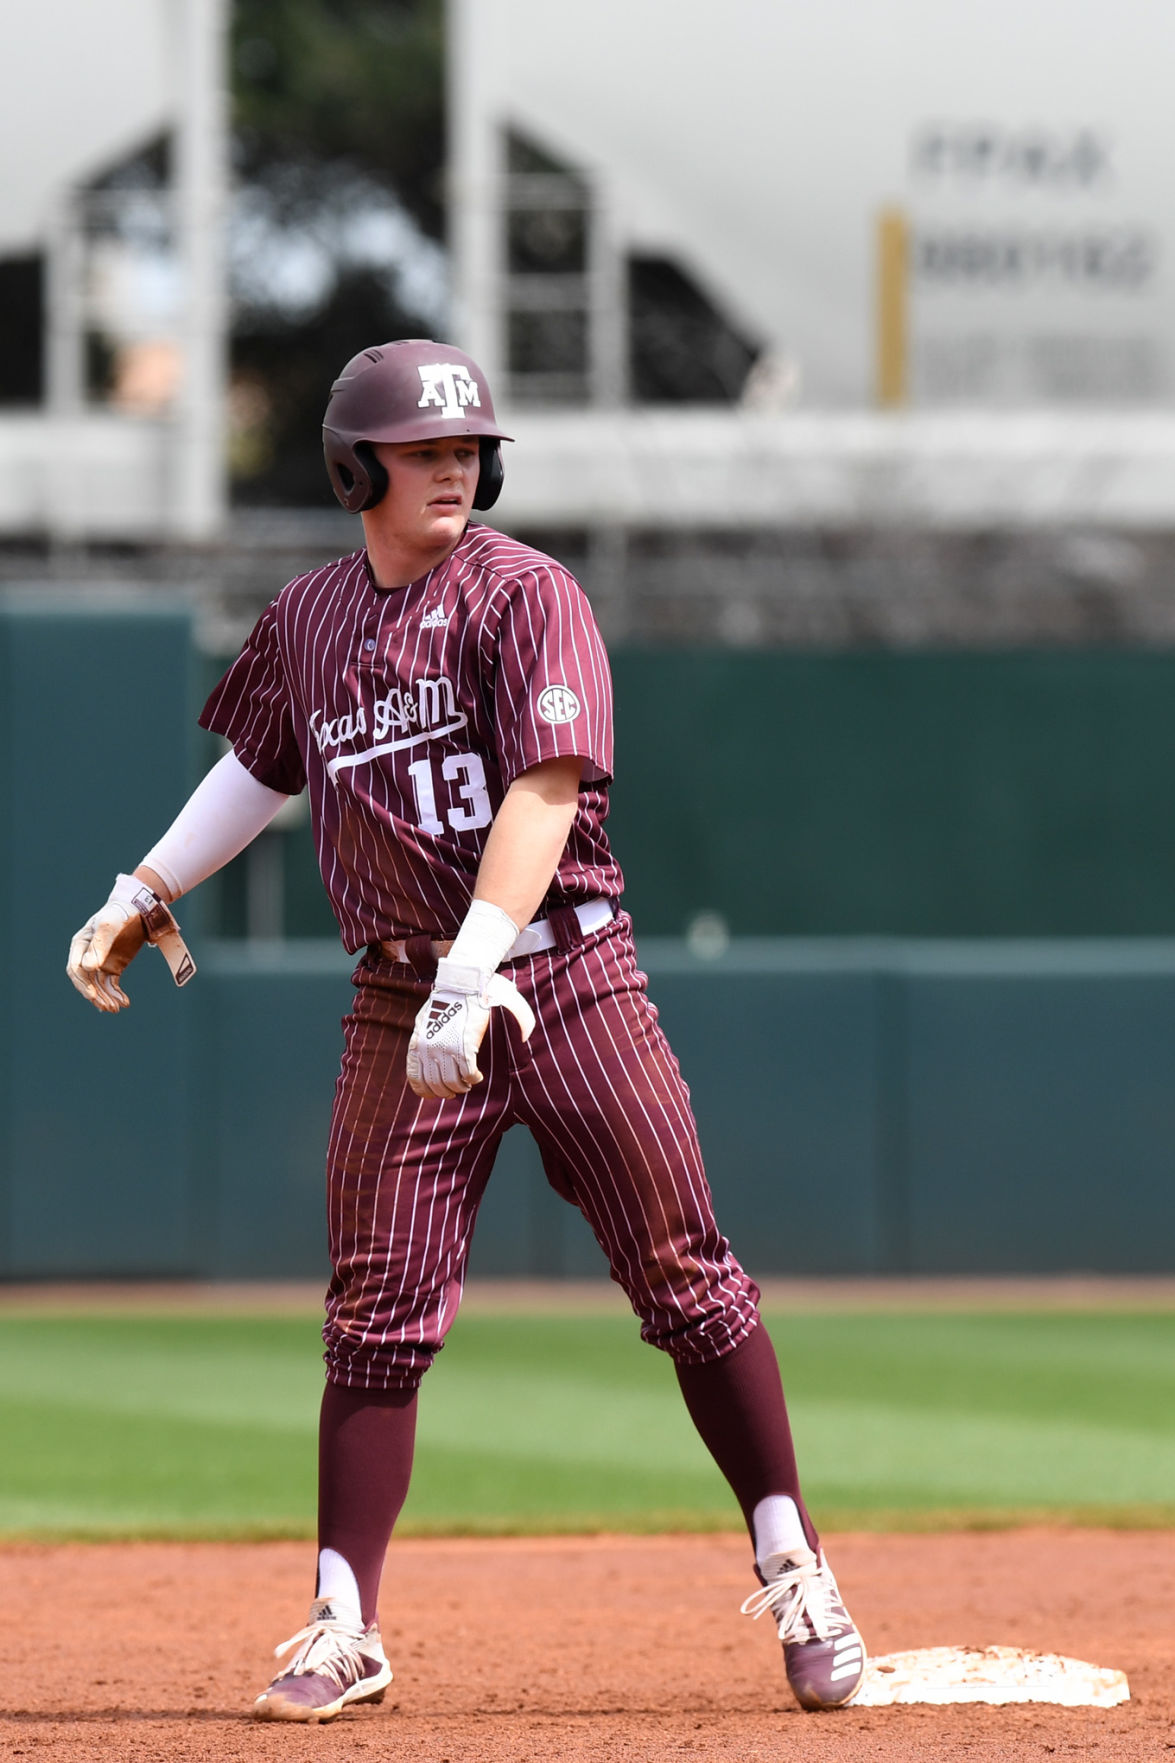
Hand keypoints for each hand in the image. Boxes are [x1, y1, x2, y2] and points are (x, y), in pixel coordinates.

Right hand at [67, 873, 196, 1011]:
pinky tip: (125, 1002)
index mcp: (81, 944)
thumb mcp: (110, 925)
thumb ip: (99, 944)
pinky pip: (111, 984)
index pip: (75, 968)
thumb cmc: (121, 914)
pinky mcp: (113, 967)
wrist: (140, 910)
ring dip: (106, 998)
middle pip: (86, 981)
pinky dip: (116, 994)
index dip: (82, 984)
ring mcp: (101, 962)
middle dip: (95, 995)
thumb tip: (88, 968)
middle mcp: (88, 955)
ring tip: (116, 1008)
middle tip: (108, 1007)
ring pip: (99, 985)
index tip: (93, 995)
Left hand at [406, 959, 534, 1098]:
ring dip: (462, 1087)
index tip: (436, 1093)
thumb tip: (425, 1057)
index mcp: (417, 1044)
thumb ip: (423, 1040)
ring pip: (453, 1084)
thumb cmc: (445, 1001)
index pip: (416, 1080)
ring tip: (467, 1083)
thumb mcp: (424, 1021)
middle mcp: (429, 1050)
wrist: (461, 986)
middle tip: (455, 1090)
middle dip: (446, 1092)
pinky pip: (469, 1074)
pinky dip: (474, 1079)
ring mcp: (447, 1049)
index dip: (427, 1091)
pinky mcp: (465, 1047)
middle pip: (436, 1086)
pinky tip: (477, 1076)